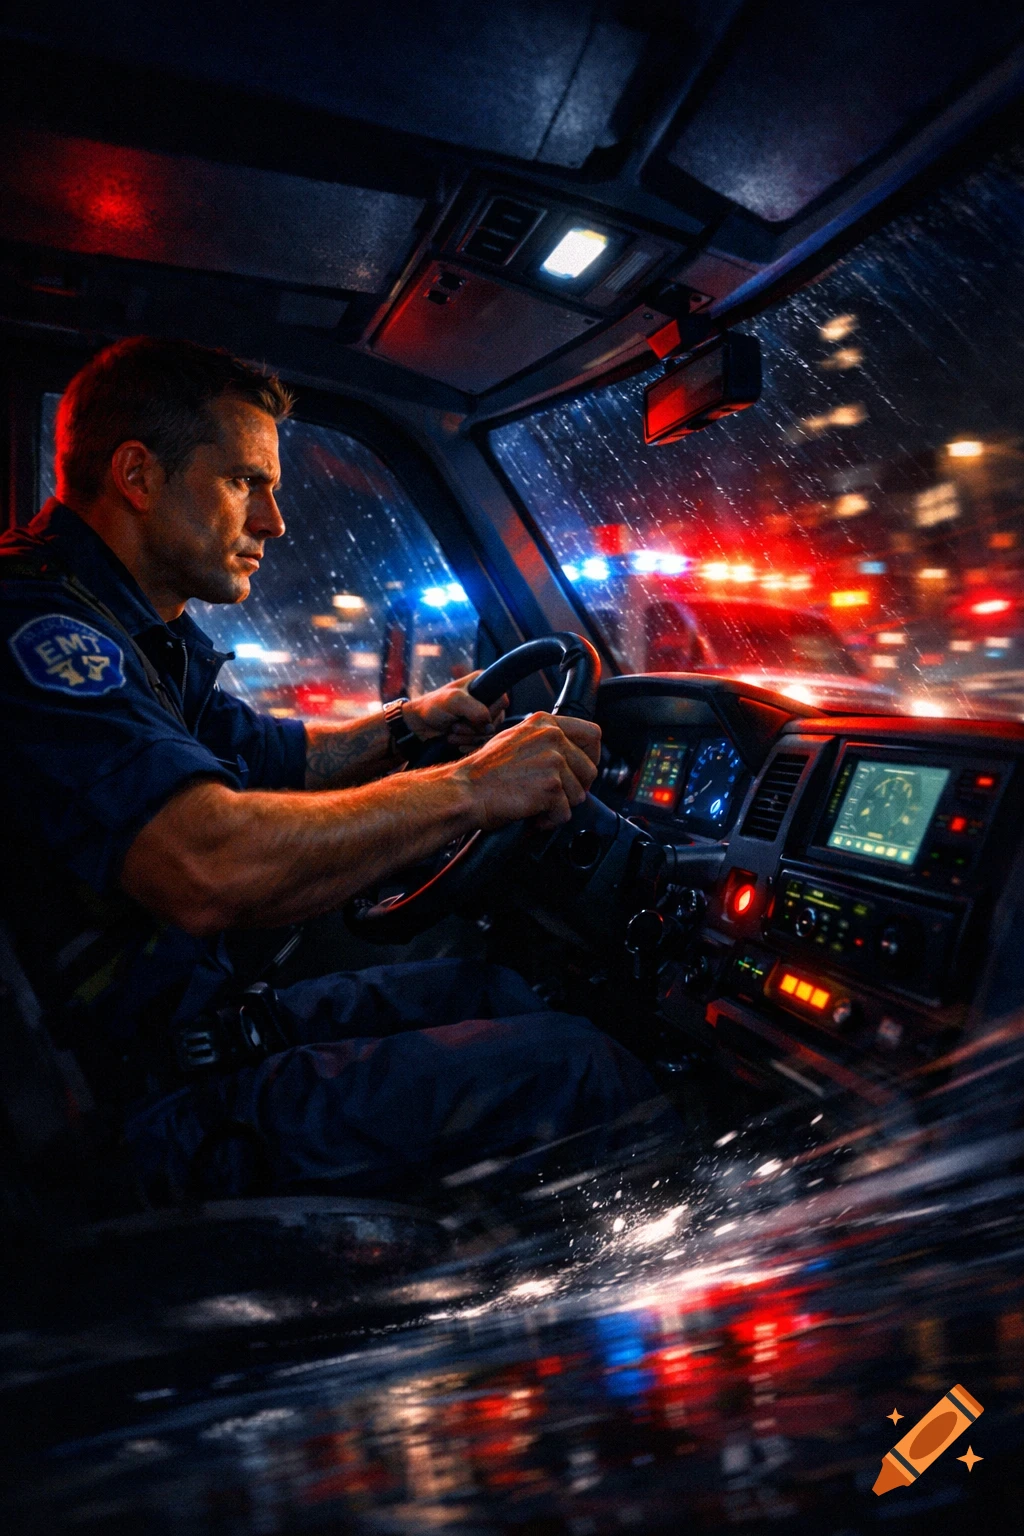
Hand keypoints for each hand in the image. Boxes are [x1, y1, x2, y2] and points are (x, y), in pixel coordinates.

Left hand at [402, 672, 506, 747]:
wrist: (418, 725)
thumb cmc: (433, 707)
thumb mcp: (453, 701)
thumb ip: (475, 709)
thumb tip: (489, 726)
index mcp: (483, 683)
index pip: (502, 700)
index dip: (491, 712)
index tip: (473, 717)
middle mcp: (485, 699)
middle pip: (496, 720)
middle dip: (475, 728)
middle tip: (455, 726)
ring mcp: (480, 716)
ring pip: (489, 734)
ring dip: (469, 738)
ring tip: (452, 733)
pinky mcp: (475, 731)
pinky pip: (483, 743)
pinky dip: (469, 745)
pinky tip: (457, 743)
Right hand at [451, 712, 600, 831]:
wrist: (466, 791)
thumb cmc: (484, 772)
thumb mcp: (516, 739)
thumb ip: (544, 740)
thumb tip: (571, 752)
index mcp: (545, 723)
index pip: (592, 734)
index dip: (591, 756)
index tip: (581, 770)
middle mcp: (552, 738)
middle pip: (590, 770)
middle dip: (575, 788)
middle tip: (552, 796)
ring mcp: (553, 761)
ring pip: (579, 795)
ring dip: (559, 806)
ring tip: (534, 802)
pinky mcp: (552, 786)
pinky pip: (565, 813)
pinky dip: (549, 820)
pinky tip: (531, 813)